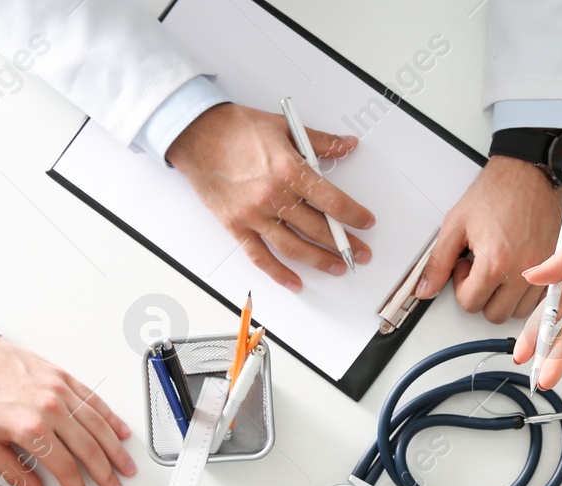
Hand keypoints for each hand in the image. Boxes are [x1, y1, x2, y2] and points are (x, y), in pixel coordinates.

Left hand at [0, 336, 134, 485]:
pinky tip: (122, 432)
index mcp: (31, 429)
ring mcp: (61, 391)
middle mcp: (50, 409)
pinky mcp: (64, 378)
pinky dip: (111, 419)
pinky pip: (95, 401)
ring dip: (116, 450)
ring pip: (99, 426)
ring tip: (127, 467)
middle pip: (89, 450)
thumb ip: (13, 473)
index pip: (65, 468)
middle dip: (106, 475)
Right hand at [166, 103, 374, 290]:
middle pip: (317, 229)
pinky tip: (294, 282)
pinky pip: (260, 256)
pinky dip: (278, 273)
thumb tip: (347, 145)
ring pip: (294, 247)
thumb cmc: (235, 128)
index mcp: (289, 170)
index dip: (354, 215)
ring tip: (337, 267)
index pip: (333, 201)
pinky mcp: (236, 226)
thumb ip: (320, 142)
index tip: (366, 222)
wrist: (196, 133)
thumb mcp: (283, 127)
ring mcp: (254, 215)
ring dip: (319, 261)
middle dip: (345, 244)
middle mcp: (273, 196)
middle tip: (361, 253)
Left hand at [414, 156, 561, 323]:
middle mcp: (523, 270)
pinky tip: (514, 270)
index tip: (465, 265)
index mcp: (497, 261)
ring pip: (517, 311)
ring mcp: (542, 269)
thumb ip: (438, 262)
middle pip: (495, 314)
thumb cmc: (496, 192)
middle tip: (480, 268)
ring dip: (503, 297)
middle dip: (482, 296)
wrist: (527, 172)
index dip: (461, 286)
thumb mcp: (456, 225)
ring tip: (497, 268)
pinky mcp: (555, 266)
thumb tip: (425, 289)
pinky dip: (524, 292)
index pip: (470, 303)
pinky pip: (537, 298)